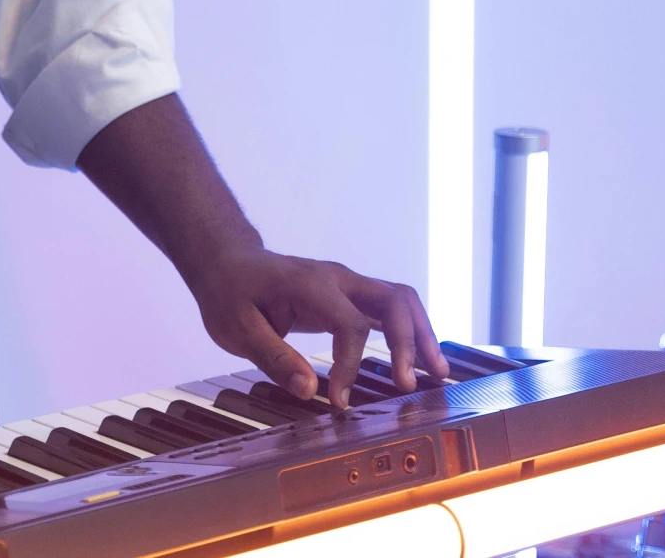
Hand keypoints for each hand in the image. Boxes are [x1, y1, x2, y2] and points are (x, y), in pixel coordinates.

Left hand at [185, 245, 445, 408]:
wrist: (228, 262)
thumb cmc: (230, 292)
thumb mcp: (237, 328)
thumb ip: (274, 357)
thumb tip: (310, 390)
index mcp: (311, 284)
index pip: (350, 324)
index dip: (351, 364)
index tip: (340, 402)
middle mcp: (338, 279)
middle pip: (393, 301)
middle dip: (408, 342)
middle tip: (409, 385)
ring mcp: (347, 285)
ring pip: (400, 301)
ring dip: (421, 335)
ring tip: (437, 373)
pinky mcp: (349, 297)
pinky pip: (390, 309)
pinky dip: (409, 332)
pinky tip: (419, 360)